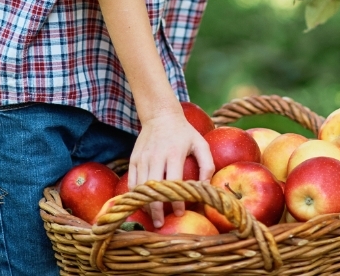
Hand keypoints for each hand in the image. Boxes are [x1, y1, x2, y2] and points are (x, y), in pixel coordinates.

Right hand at [128, 108, 214, 227]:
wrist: (160, 114)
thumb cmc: (184, 132)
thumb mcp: (200, 143)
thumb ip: (207, 164)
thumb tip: (205, 187)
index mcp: (174, 153)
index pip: (174, 182)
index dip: (176, 200)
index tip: (180, 212)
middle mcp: (156, 156)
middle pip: (154, 188)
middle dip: (156, 209)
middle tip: (161, 224)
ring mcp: (143, 158)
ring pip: (140, 187)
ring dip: (145, 205)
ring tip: (153, 217)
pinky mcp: (134, 159)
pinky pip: (132, 182)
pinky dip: (136, 196)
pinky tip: (143, 204)